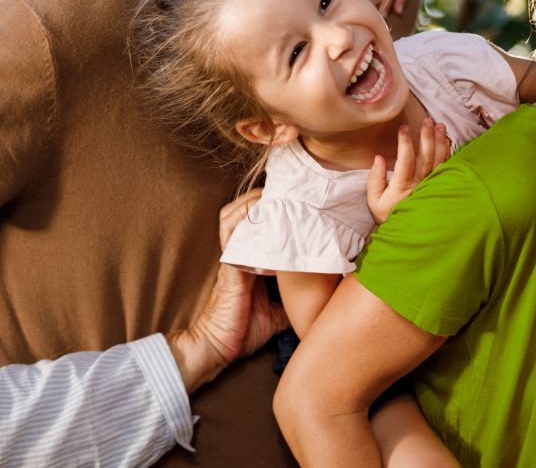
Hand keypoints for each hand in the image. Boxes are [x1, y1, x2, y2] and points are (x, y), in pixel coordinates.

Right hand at [169, 192, 288, 391]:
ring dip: (250, 202)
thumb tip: (318, 302)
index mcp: (252, 262)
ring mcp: (232, 257)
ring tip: (271, 193)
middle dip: (263, 199)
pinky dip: (242, 217)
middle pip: (245, 214)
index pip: (263, 227)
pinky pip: (232, 233)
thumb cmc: (243, 330)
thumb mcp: (278, 314)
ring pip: (234, 216)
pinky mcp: (229, 264)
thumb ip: (292, 301)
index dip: (276, 211)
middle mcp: (241, 254)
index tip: (296, 200)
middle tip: (286, 190)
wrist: (217, 345)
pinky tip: (257, 209)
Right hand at [366, 121, 448, 223]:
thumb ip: (375, 179)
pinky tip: (446, 139)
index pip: (406, 160)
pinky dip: (447, 152)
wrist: (406, 233)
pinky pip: (446, 167)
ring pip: (440, 161)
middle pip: (427, 157)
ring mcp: (432, 186)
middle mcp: (420, 185)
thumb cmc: (388, 214)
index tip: (403, 127)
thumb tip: (379, 158)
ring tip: (439, 125)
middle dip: (427, 137)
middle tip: (427, 120)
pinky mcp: (438, 186)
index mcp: (402, 187)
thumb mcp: (374, 200)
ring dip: (440, 141)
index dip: (405, 142)